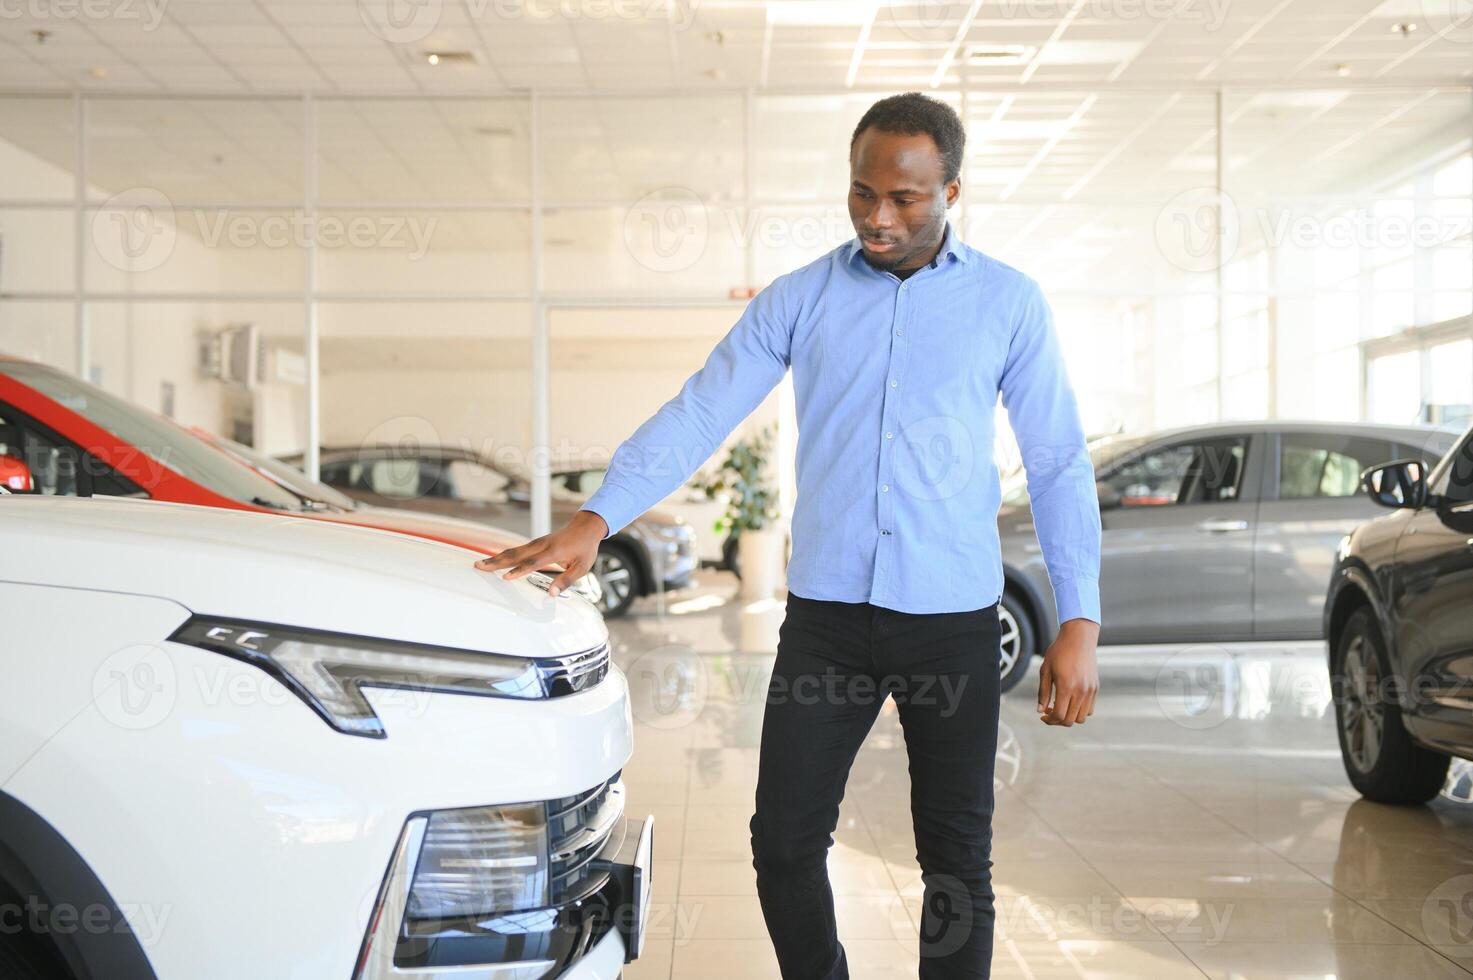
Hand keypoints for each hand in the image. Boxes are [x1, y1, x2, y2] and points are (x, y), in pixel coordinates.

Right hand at [474, 510, 608, 597]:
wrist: (585, 527)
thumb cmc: (585, 548)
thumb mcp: (581, 568)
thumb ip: (566, 581)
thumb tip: (552, 594)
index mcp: (554, 551)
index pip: (533, 563)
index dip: (520, 571)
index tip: (506, 577)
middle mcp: (542, 545)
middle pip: (516, 554)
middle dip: (497, 562)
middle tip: (479, 567)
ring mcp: (537, 543)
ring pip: (513, 551)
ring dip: (496, 558)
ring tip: (480, 564)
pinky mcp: (535, 544)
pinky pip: (517, 550)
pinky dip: (504, 555)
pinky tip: (494, 560)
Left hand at [1036, 618, 1099, 726]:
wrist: (1079, 638)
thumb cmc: (1059, 652)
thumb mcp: (1045, 671)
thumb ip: (1043, 692)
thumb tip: (1040, 711)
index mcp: (1066, 686)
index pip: (1059, 716)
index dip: (1049, 720)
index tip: (1043, 716)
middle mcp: (1081, 691)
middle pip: (1070, 720)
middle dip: (1057, 721)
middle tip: (1049, 712)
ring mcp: (1090, 690)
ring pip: (1081, 718)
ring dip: (1069, 717)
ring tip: (1060, 707)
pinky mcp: (1095, 688)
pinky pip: (1089, 709)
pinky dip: (1079, 711)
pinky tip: (1070, 701)